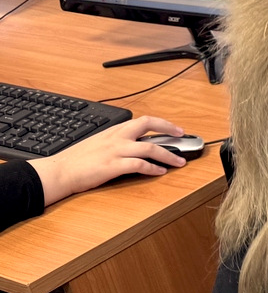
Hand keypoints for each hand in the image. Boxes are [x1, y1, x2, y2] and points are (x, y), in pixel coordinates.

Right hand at [29, 116, 186, 205]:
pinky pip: (139, 165)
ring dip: (168, 155)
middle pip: (148, 125)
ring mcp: (115, 151)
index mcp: (114, 131)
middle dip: (169, 129)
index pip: (143, 120)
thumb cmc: (77, 160)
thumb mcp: (99, 143)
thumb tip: (135, 144)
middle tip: (183, 136)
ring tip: (180, 162)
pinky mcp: (112, 166)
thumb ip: (117, 141)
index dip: (162, 123)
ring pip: (149, 147)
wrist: (59, 171)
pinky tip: (160, 172)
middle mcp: (117, 137)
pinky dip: (153, 168)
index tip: (175, 128)